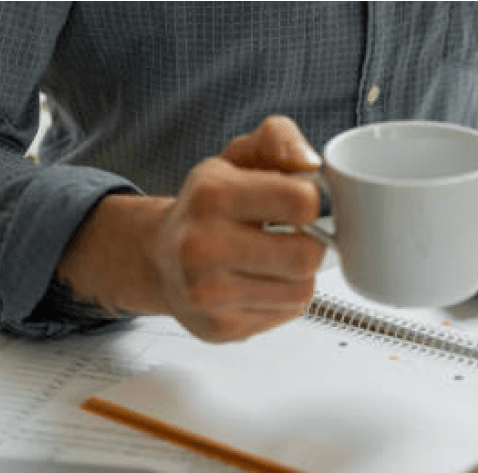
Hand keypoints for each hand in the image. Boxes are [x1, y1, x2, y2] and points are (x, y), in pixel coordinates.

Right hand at [58, 116, 327, 341]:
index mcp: (212, 195)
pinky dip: (284, 299)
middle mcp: (203, 246)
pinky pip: (286, 314)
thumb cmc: (209, 207)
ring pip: (301, 290)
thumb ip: (277, 138)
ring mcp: (208, 294)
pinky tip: (261, 283)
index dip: (318, 202)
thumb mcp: (238, 157)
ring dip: (299, 275)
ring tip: (275, 260)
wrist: (159, 258)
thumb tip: (309, 162)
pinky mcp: (220, 328)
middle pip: (306, 256)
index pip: (301, 202)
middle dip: (312, 244)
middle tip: (297, 235)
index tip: (308, 203)